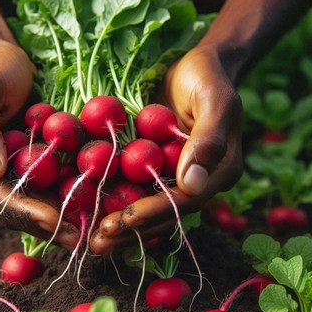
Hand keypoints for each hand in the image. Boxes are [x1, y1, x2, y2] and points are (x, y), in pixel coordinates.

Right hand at [0, 39, 79, 249]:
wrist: (7, 60)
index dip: (25, 212)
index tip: (54, 221)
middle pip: (18, 206)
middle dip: (48, 225)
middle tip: (79, 239)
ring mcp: (11, 167)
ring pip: (34, 201)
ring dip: (60, 218)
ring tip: (88, 231)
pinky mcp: (30, 160)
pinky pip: (47, 184)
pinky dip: (65, 196)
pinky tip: (88, 205)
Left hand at [90, 45, 243, 253]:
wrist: (193, 68)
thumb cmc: (207, 78)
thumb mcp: (214, 100)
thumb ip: (209, 139)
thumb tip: (192, 183)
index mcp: (219, 171)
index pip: (186, 201)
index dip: (154, 212)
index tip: (121, 222)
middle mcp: (199, 181)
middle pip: (165, 214)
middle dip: (132, 230)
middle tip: (98, 243)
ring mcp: (176, 176)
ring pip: (149, 207)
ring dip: (122, 226)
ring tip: (92, 240)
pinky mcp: (157, 167)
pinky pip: (137, 189)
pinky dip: (117, 202)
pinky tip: (91, 211)